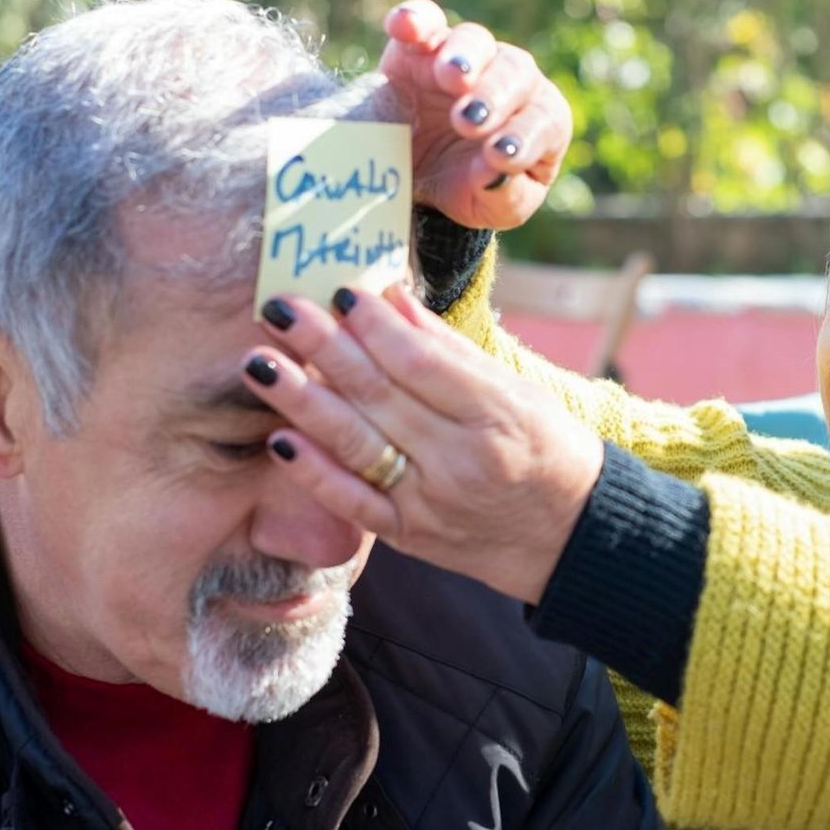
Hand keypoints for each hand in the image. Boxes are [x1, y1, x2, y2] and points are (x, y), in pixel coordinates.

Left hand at [241, 285, 603, 604]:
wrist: (570, 538)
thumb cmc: (550, 451)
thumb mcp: (518, 391)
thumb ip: (450, 350)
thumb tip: (390, 297)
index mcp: (496, 416)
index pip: (421, 362)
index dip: (373, 326)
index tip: (339, 292)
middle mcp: (460, 460)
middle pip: (379, 395)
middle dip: (323, 347)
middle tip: (280, 308)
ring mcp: (431, 503)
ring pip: (356, 443)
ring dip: (301, 400)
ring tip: (259, 362)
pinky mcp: (410, 536)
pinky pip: (353, 503)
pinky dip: (314, 472)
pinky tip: (279, 438)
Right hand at [379, 0, 571, 231]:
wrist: (414, 178)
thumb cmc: (468, 188)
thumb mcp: (491, 207)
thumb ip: (504, 195)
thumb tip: (496, 172)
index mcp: (539, 121)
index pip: (544, 120)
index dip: (524, 136)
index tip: (498, 156)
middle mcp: (510, 80)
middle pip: (515, 72)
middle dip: (494, 96)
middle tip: (468, 121)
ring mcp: (467, 57)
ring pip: (475, 40)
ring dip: (464, 56)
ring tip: (450, 78)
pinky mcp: (420, 47)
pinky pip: (423, 20)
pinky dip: (415, 19)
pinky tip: (403, 28)